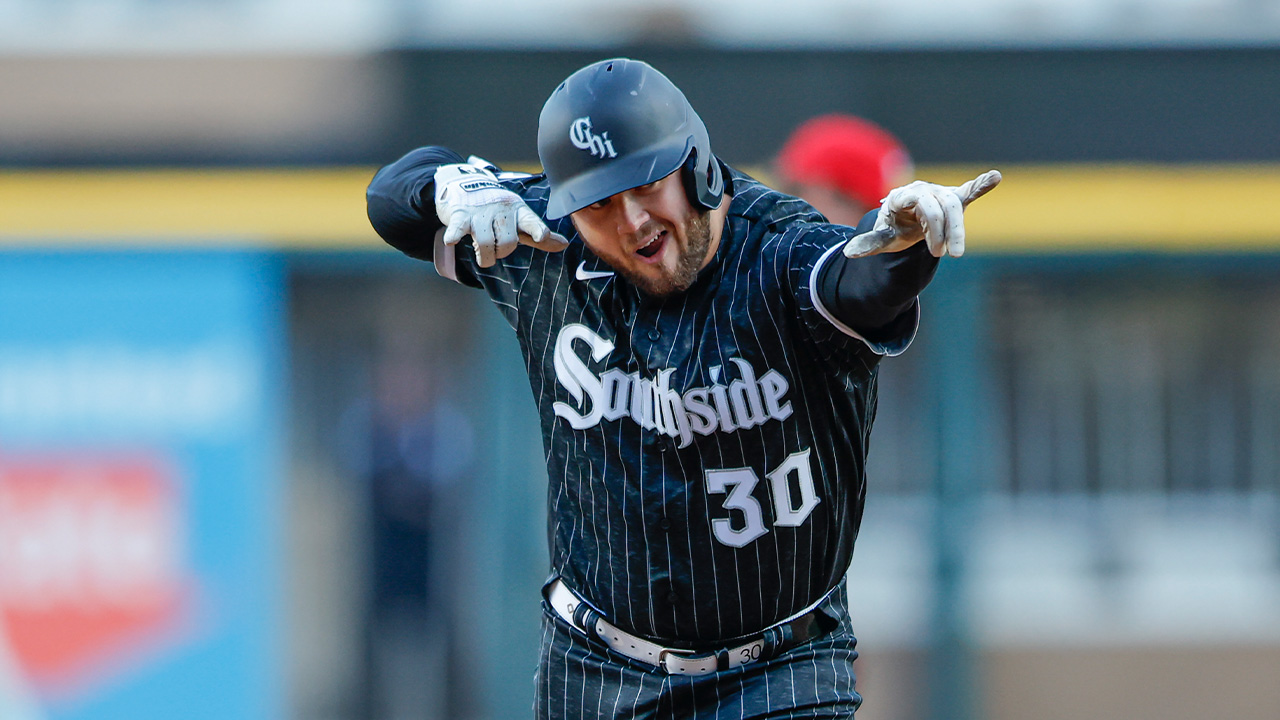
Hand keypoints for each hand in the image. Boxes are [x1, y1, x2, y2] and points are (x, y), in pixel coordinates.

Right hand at [434, 162, 568, 266]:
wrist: (465, 186)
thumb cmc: (498, 210)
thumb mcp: (519, 220)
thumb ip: (539, 235)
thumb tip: (565, 245)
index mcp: (518, 211)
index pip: (530, 222)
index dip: (537, 230)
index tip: (542, 236)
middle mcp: (501, 210)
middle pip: (507, 242)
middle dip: (502, 253)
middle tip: (496, 251)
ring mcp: (480, 212)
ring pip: (484, 243)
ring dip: (484, 256)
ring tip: (483, 256)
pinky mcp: (461, 215)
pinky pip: (459, 227)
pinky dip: (454, 235)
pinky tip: (451, 241)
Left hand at [842, 170, 1001, 258]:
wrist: (904, 222)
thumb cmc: (894, 228)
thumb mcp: (884, 237)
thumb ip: (871, 244)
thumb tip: (849, 252)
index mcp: (904, 196)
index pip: (924, 204)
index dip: (933, 227)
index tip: (935, 252)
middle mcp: (924, 191)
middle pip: (943, 206)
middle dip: (948, 231)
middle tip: (947, 255)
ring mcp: (940, 194)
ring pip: (956, 207)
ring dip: (958, 229)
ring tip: (957, 251)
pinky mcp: (953, 199)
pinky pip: (968, 190)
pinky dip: (981, 185)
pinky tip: (995, 177)